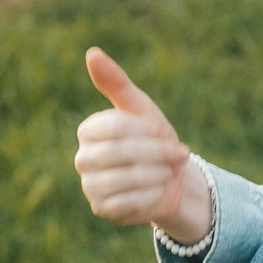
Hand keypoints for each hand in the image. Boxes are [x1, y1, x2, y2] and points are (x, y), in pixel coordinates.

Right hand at [75, 47, 212, 242]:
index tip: (166, 134)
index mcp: (89, 130)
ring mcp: (90, 186)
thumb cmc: (154, 138)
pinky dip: (154, 194)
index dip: (148, 132)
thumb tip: (91, 53)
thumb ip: (116, 82)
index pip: (116, 127)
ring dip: (158, 174)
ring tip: (169, 171)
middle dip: (157, 154)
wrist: (172, 179)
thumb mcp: (140, 108)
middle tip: (179, 154)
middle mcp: (83, 158)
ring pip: (125, 179)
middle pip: (120, 154)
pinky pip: (130, 203)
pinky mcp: (103, 209)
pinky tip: (161, 189)